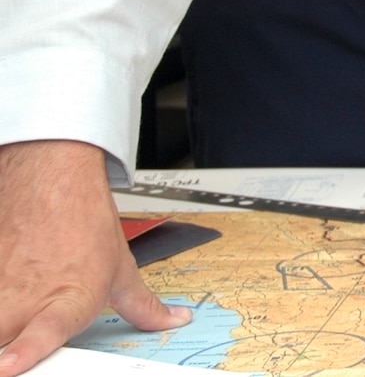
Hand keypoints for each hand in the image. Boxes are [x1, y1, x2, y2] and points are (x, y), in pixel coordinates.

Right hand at [0, 140, 190, 376]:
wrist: (53, 181)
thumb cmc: (86, 225)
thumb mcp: (121, 270)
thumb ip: (142, 307)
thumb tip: (173, 320)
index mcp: (65, 304)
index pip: (40, 335)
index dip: (23, 353)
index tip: (7, 368)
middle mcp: (24, 301)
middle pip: (1, 341)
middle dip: (5, 352)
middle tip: (12, 359)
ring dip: (2, 322)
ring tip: (13, 320)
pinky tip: (9, 286)